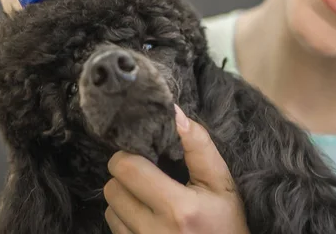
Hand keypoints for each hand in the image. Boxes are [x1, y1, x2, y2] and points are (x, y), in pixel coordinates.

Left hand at [104, 105, 249, 233]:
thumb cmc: (226, 223)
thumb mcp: (222, 183)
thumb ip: (199, 146)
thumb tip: (174, 112)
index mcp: (178, 209)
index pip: (127, 169)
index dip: (129, 154)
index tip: (145, 153)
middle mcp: (154, 232)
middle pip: (113, 187)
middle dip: (126, 175)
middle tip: (149, 175)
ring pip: (109, 209)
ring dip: (124, 198)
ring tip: (150, 198)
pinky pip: (114, 228)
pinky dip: (125, 218)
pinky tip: (148, 218)